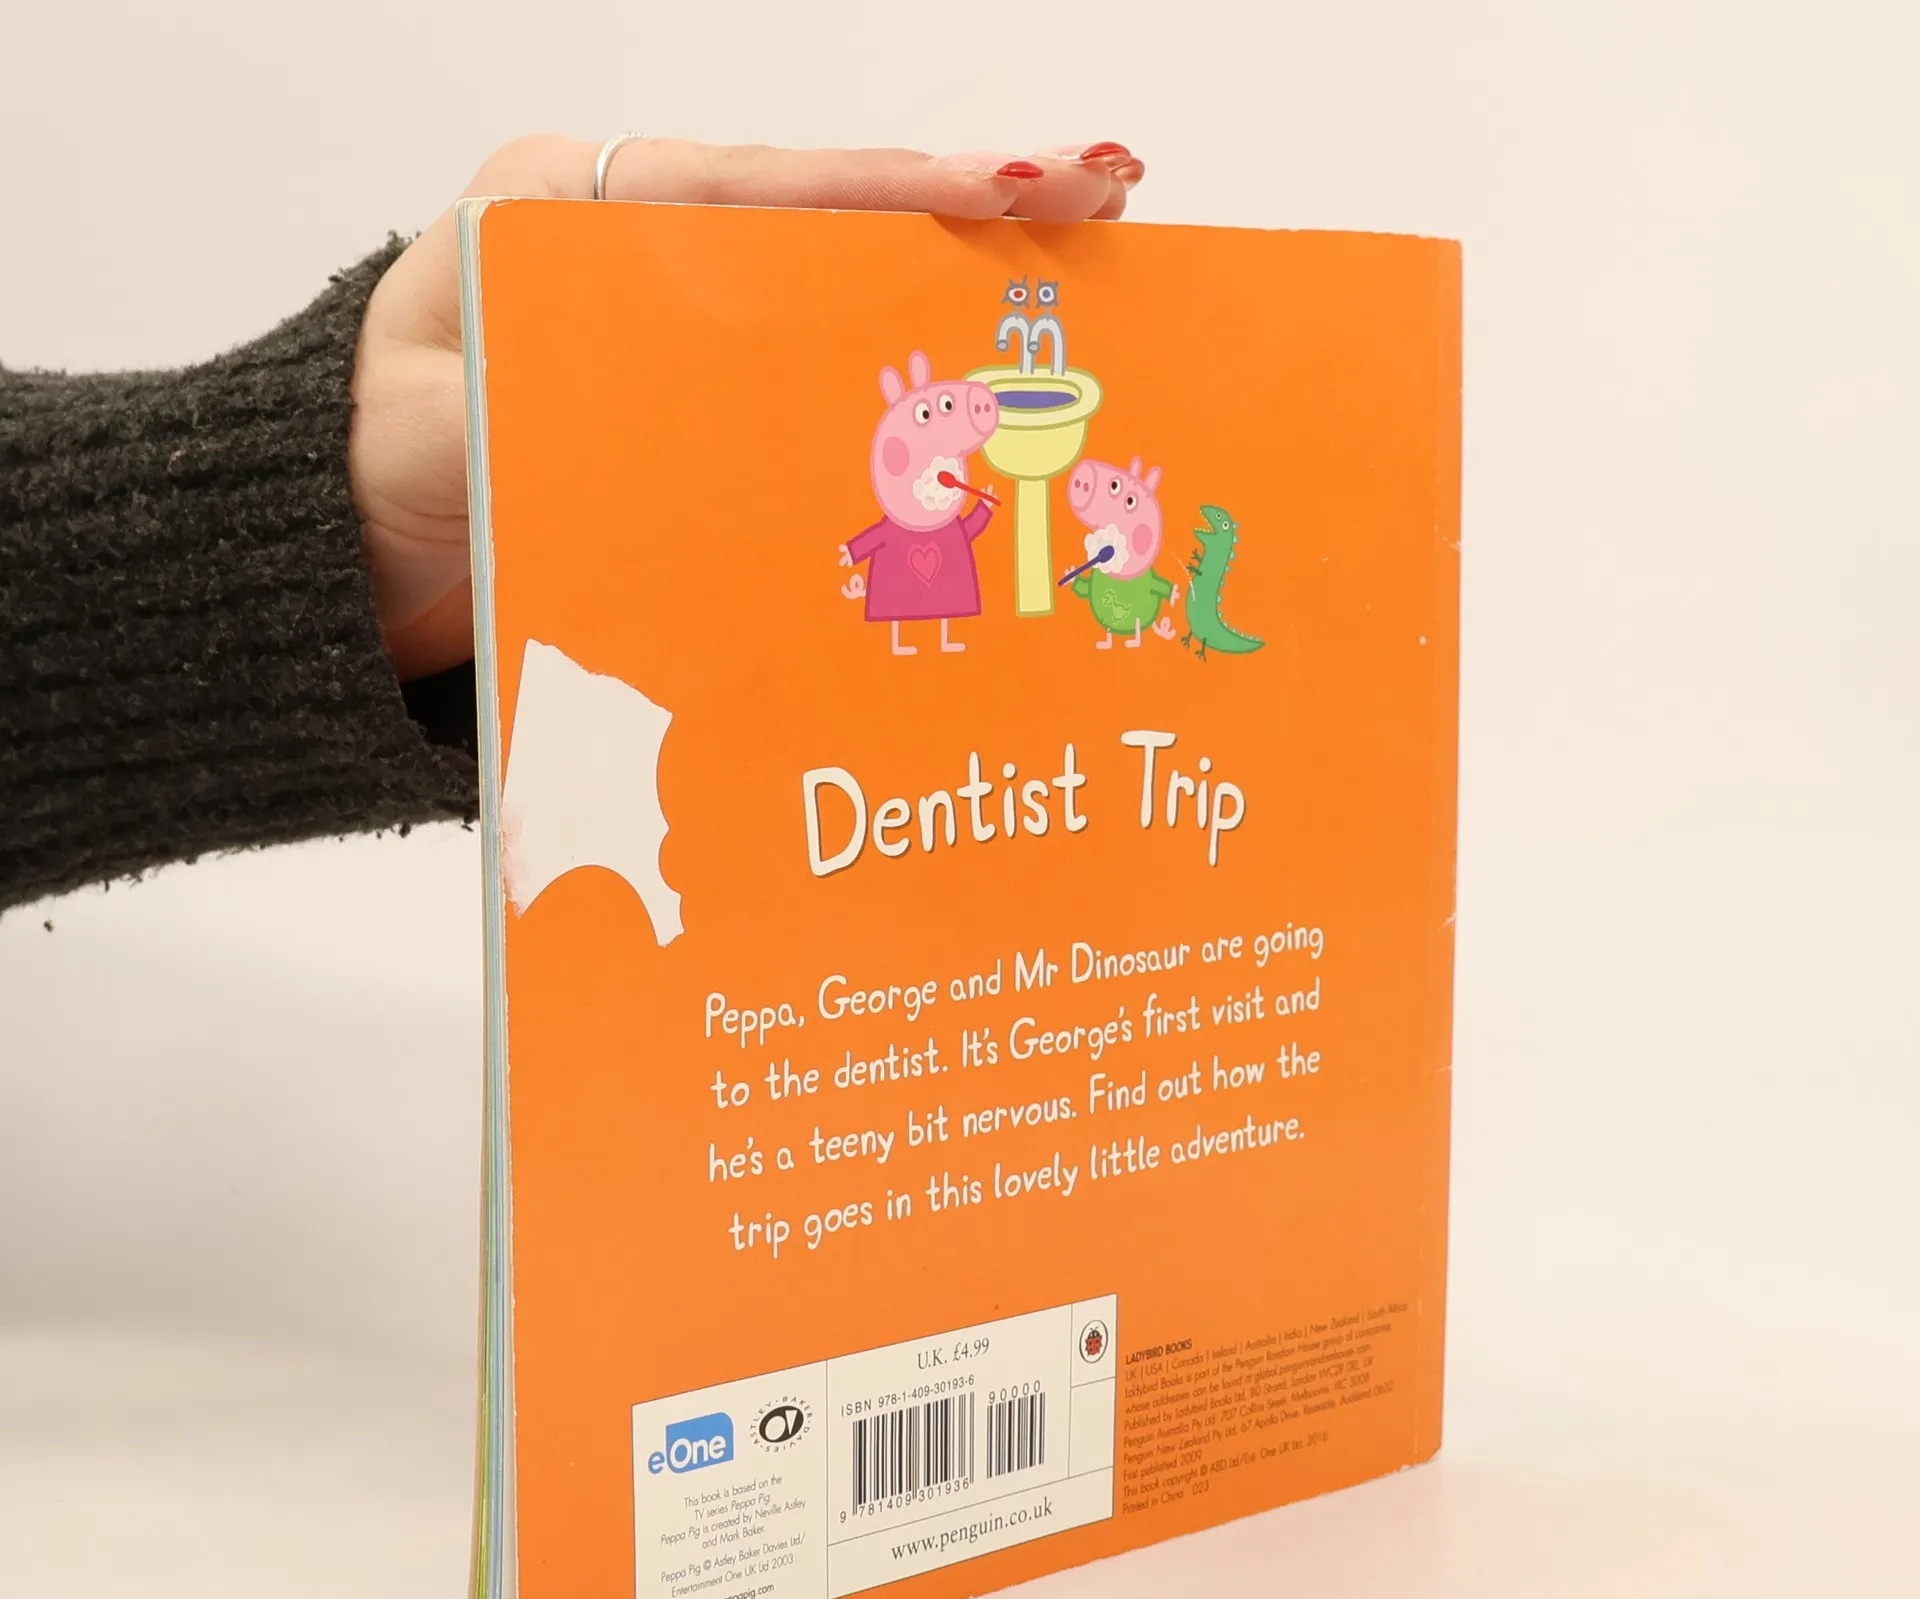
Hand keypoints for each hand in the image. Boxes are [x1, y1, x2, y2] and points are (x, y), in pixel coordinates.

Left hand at [350, 135, 1144, 680]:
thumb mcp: (426, 424)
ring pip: (834, 308)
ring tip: (1076, 295)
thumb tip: (646, 409)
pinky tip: (977, 419)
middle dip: (966, 220)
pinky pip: (807, 399)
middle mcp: (638, 260)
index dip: (895, 195)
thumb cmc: (358, 476)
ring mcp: (677, 344)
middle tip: (1104, 204)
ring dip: (951, 308)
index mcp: (572, 216)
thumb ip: (517, 404)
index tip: (1015, 191)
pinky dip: (893, 403)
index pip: (762, 190)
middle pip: (826, 230)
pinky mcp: (694, 424)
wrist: (329, 562)